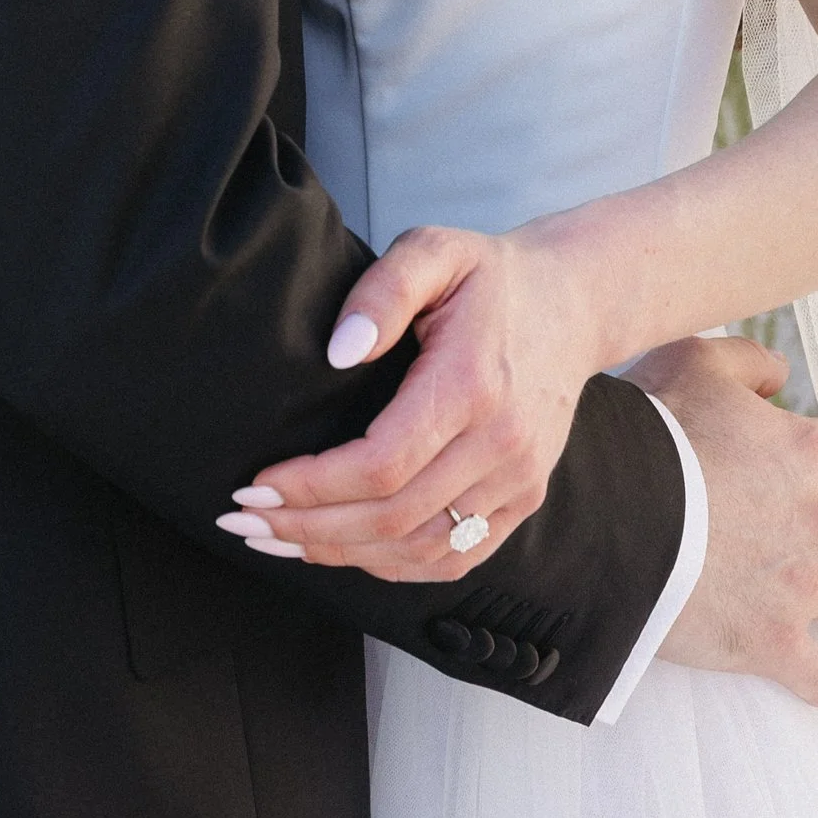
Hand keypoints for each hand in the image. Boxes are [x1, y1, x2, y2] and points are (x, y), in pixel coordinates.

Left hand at [217, 224, 601, 581]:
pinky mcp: (523, 500)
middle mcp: (501, 444)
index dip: (312, 487)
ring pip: (420, 550)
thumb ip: (382, 291)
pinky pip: (455, 558)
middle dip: (307, 528)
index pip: (382, 464)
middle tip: (244, 521)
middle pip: (393, 518)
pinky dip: (393, 566)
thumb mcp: (434, 250)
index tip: (256, 484)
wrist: (573, 303)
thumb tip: (340, 352)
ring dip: (342, 554)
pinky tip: (344, 551)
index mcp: (472, 385)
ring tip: (278, 541)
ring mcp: (518, 481)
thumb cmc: (491, 277)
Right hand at [638, 334, 817, 706]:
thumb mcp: (694, 361)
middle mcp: (817, 516)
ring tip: (810, 601)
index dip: (804, 461)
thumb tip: (779, 376)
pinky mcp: (776, 643)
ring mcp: (802, 585)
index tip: (773, 472)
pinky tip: (813, 675)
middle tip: (776, 532)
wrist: (613, 513)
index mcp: (804, 451)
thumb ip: (748, 361)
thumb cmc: (649, 434)